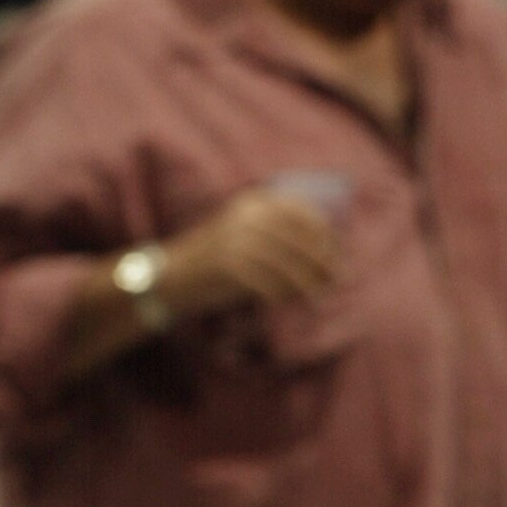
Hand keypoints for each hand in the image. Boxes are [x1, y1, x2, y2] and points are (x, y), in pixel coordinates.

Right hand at [160, 189, 342, 321]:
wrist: (169, 277)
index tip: (335, 253)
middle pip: (298, 239)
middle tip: (337, 279)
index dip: (323, 234)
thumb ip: (273, 236)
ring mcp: (238, 240)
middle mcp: (248, 217)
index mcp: (254, 203)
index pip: (300, 213)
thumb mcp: (243, 236)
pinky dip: (280, 294)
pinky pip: (266, 282)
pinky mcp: (229, 266)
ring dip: (306, 282)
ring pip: (286, 263)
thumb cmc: (212, 262)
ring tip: (319, 296)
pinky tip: (286, 302)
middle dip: (321, 260)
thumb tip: (318, 253)